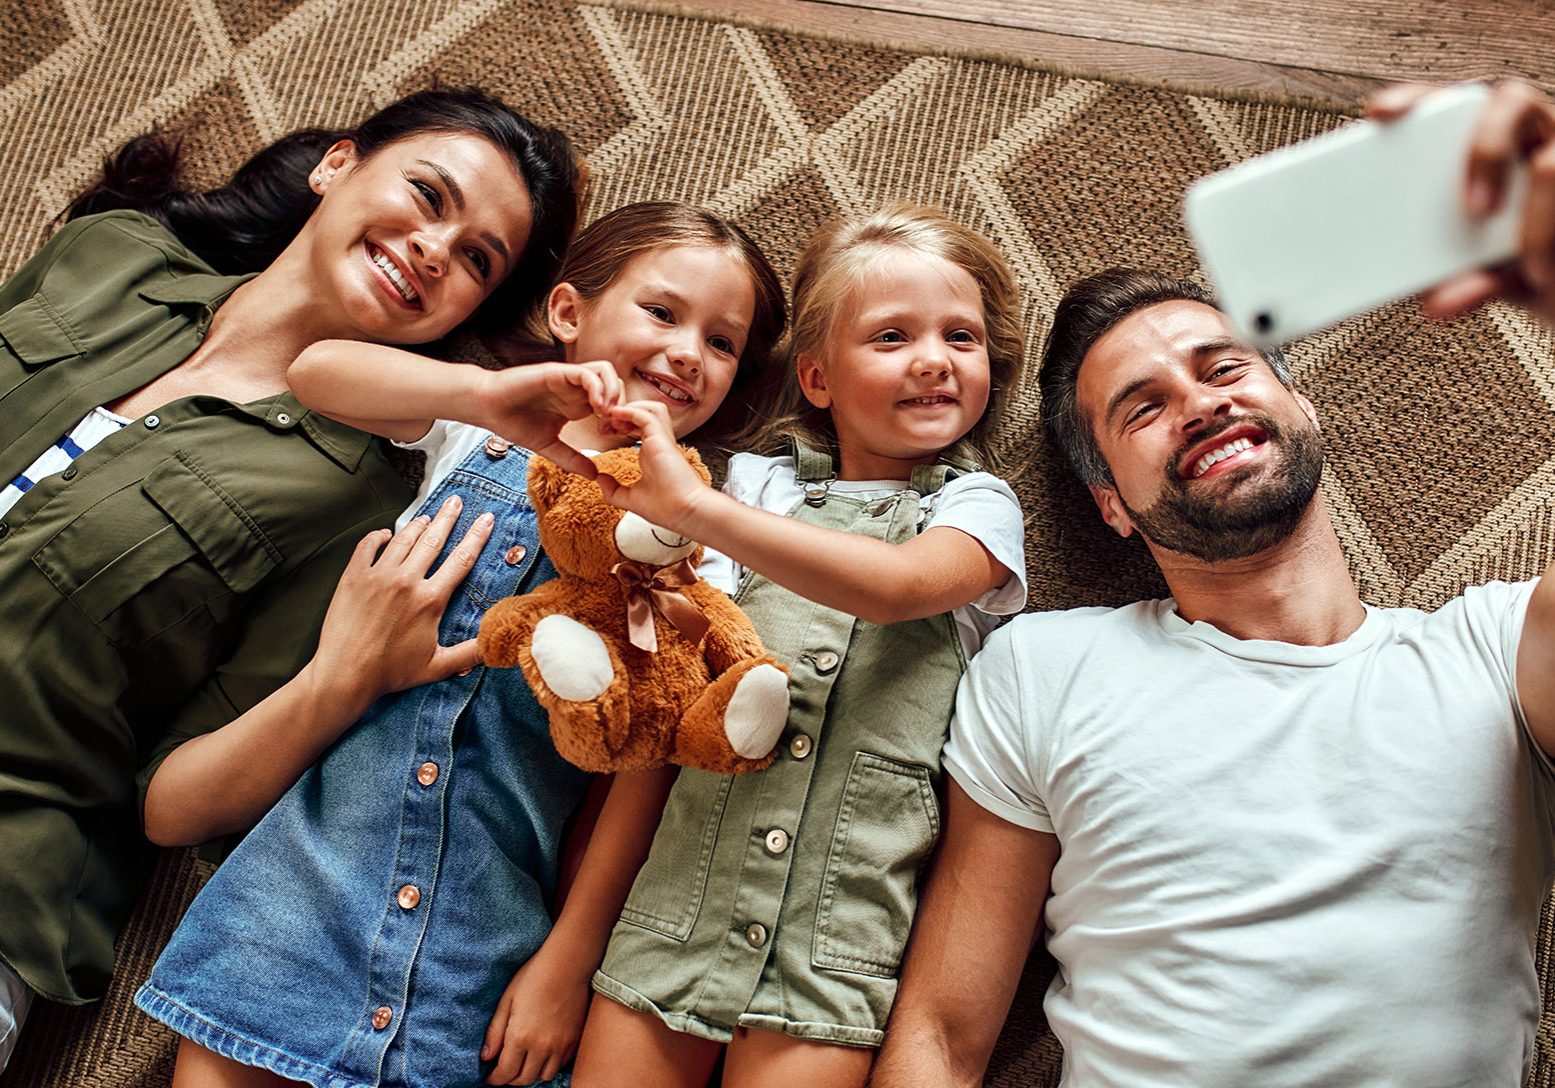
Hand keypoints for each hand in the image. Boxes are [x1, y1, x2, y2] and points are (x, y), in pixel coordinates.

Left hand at [308, 494, 492, 712]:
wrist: (345, 674)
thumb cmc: (392, 673)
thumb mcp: (437, 666)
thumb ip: (470, 653)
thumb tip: (499, 644)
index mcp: (430, 599)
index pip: (461, 560)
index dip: (476, 537)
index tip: (486, 519)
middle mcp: (406, 581)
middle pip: (433, 540)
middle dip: (448, 518)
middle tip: (456, 501)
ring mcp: (377, 576)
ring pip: (403, 540)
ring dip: (417, 524)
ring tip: (427, 515)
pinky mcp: (353, 577)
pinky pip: (367, 546)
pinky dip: (378, 537)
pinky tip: (385, 534)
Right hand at [478, 361, 626, 477]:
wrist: (487, 407)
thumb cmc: (514, 423)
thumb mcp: (549, 446)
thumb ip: (571, 459)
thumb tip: (594, 476)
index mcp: (577, 404)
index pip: (613, 400)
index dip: (619, 417)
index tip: (612, 435)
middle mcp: (576, 389)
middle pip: (616, 383)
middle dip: (621, 404)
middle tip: (612, 425)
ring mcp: (568, 379)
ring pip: (606, 371)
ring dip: (612, 392)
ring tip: (605, 414)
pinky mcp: (557, 372)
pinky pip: (587, 372)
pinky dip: (598, 388)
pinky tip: (594, 408)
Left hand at [480, 948, 590, 1084]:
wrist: (568, 964)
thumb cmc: (534, 976)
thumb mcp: (507, 1000)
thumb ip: (495, 1031)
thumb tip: (486, 1057)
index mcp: (520, 1036)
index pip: (505, 1073)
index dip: (495, 1079)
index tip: (491, 1077)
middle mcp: (542, 1046)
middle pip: (524, 1079)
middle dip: (511, 1079)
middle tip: (505, 1070)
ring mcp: (561, 1045)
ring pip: (544, 1076)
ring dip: (532, 1074)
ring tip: (525, 1062)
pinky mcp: (575, 1040)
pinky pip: (561, 1064)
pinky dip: (550, 1064)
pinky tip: (543, 1052)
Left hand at [594, 399, 712, 533]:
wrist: (683, 512)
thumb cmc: (666, 508)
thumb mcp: (631, 499)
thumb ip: (614, 489)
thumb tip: (599, 479)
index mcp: (653, 453)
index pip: (638, 426)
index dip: (620, 424)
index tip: (604, 432)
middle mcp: (659, 443)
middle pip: (645, 412)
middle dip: (622, 412)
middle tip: (604, 424)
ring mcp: (661, 439)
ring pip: (651, 407)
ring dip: (629, 407)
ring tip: (612, 418)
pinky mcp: (661, 439)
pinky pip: (645, 415)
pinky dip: (629, 411)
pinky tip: (615, 416)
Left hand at [1367, 80, 1554, 324]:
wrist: (1554, 279)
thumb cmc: (1502, 261)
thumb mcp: (1472, 270)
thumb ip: (1452, 279)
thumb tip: (1437, 304)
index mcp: (1478, 139)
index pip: (1447, 101)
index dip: (1414, 98)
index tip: (1378, 114)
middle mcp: (1525, 133)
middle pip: (1509, 104)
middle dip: (1487, 151)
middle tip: (1474, 211)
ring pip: (1552, 163)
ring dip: (1536, 218)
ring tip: (1526, 268)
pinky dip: (1548, 241)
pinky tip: (1538, 275)